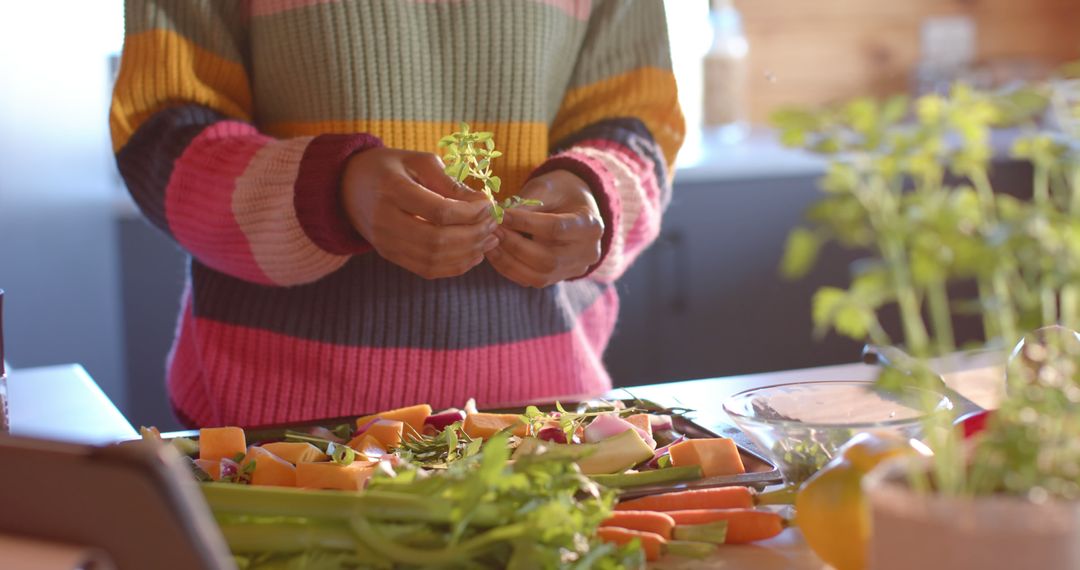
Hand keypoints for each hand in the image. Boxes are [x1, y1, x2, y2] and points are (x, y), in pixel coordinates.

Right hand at [341, 147, 497, 278]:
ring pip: (435, 259)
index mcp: (391, 189)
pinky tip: (474, 253)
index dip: (470, 212)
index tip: (489, 205)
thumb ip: (448, 181)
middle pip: (438, 240)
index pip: (439, 211)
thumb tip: (480, 203)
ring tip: (489, 239)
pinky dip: (456, 266)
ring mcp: (386, 243)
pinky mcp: (390, 256)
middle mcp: (385, 220)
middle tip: (493, 224)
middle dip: (474, 234)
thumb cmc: (387, 168)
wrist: (346, 188)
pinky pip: (428, 270)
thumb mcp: (416, 161)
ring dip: (469, 252)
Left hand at [486, 170, 603, 286]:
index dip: (524, 223)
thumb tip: (499, 218)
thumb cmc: (559, 192)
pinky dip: (509, 268)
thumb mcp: (546, 187)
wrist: (574, 206)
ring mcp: (573, 269)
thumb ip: (527, 203)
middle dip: (514, 245)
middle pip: (547, 259)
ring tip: (489, 241)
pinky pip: (531, 280)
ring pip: (538, 276)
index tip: (500, 214)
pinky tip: (494, 252)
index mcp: (590, 226)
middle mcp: (587, 253)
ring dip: (508, 260)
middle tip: (491, 229)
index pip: (555, 229)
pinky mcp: (558, 278)